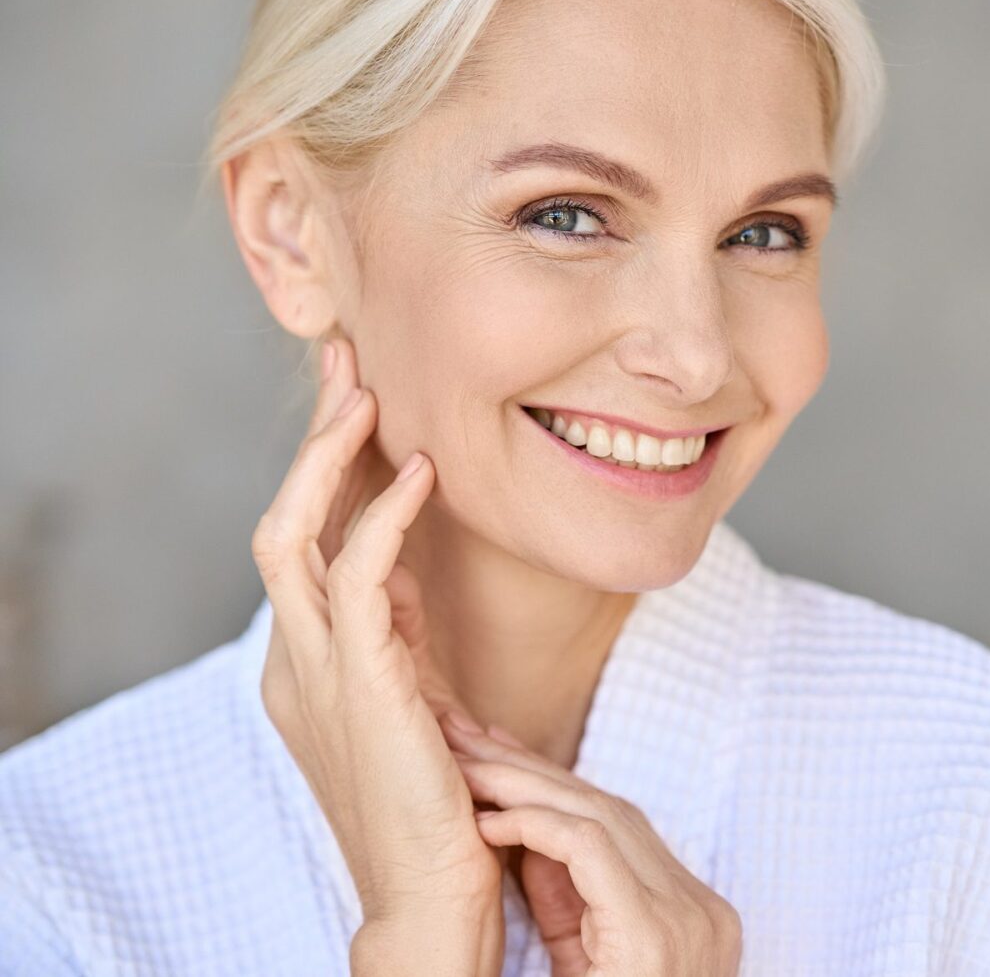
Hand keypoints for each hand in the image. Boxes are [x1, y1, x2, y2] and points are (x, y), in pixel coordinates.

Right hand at [250, 335, 504, 972]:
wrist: (434, 897)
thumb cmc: (438, 805)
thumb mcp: (412, 701)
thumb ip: (396, 640)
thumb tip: (402, 578)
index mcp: (308, 664)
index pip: (301, 541)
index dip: (322, 466)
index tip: (355, 400)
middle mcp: (297, 661)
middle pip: (282, 521)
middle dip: (311, 439)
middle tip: (344, 361)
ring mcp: (318, 674)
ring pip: (294, 535)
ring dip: (329, 457)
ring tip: (366, 390)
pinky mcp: (361, 686)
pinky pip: (356, 579)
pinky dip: (383, 516)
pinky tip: (418, 471)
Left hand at [438, 712, 742, 976]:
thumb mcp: (582, 962)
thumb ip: (565, 902)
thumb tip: (518, 833)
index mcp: (693, 917)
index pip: (620, 826)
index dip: (552, 785)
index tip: (495, 755)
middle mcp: (701, 911)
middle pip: (612, 810)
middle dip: (532, 769)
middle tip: (466, 735)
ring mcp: (688, 922)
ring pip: (601, 817)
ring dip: (522, 786)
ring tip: (463, 766)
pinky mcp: (654, 935)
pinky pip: (592, 850)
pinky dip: (535, 826)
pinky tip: (487, 820)